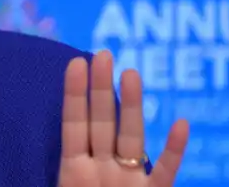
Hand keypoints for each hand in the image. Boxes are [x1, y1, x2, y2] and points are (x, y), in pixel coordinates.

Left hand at [59, 50, 189, 186]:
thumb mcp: (63, 186)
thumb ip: (62, 169)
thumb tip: (47, 147)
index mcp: (75, 170)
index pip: (74, 125)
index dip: (74, 95)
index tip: (76, 63)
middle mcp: (103, 170)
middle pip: (102, 123)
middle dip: (101, 89)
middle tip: (103, 54)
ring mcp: (129, 182)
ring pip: (131, 138)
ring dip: (132, 106)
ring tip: (131, 73)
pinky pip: (165, 172)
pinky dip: (174, 151)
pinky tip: (181, 124)